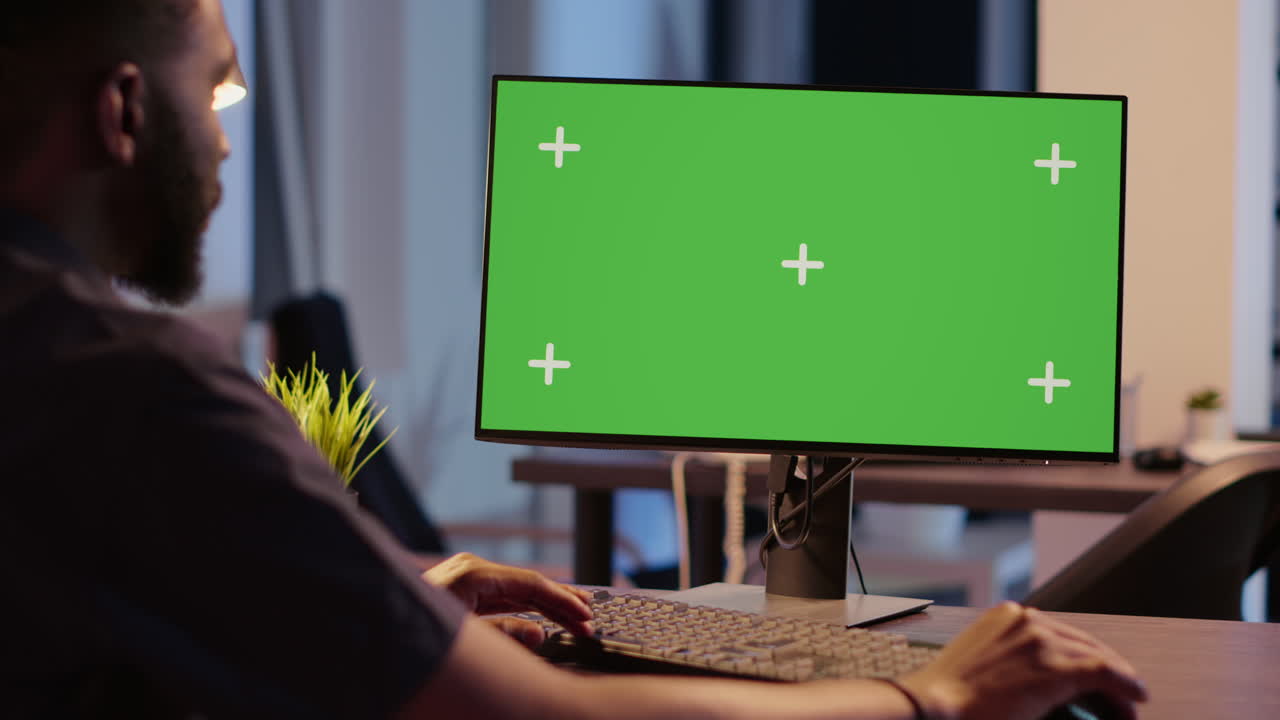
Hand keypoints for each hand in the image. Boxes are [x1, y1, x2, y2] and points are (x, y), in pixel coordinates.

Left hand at [420, 553, 593, 637]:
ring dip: (546, 607)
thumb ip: (506, 635)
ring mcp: (466, 580)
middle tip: (589, 619)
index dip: (562, 602)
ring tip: (576, 617)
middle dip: (560, 603)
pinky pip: (503, 599)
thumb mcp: (465, 639)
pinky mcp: (462, 593)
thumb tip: (539, 633)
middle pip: (528, 585)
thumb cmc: (414, 637)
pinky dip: (525, 609)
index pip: (531, 584)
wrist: (374, 632)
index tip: (585, 618)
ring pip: (517, 592)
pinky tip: (544, 618)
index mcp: (473, 574)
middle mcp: (471, 571)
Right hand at [898, 602, 1146, 719]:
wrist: (937, 708)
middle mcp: (1027, 619)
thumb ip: (1008, 662)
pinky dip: (1126, 684)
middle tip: (1118, 694)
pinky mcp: (1057, 666)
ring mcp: (1042, 640)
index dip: (1084, 655)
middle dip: (1105, 667)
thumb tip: (1032, 682)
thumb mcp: (980, 665)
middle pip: (1083, 641)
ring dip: (1118, 680)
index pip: (1059, 632)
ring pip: (1099, 655)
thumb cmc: (949, 697)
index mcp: (1006, 616)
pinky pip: (1106, 671)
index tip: (1095, 677)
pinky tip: (1135, 699)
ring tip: (1128, 704)